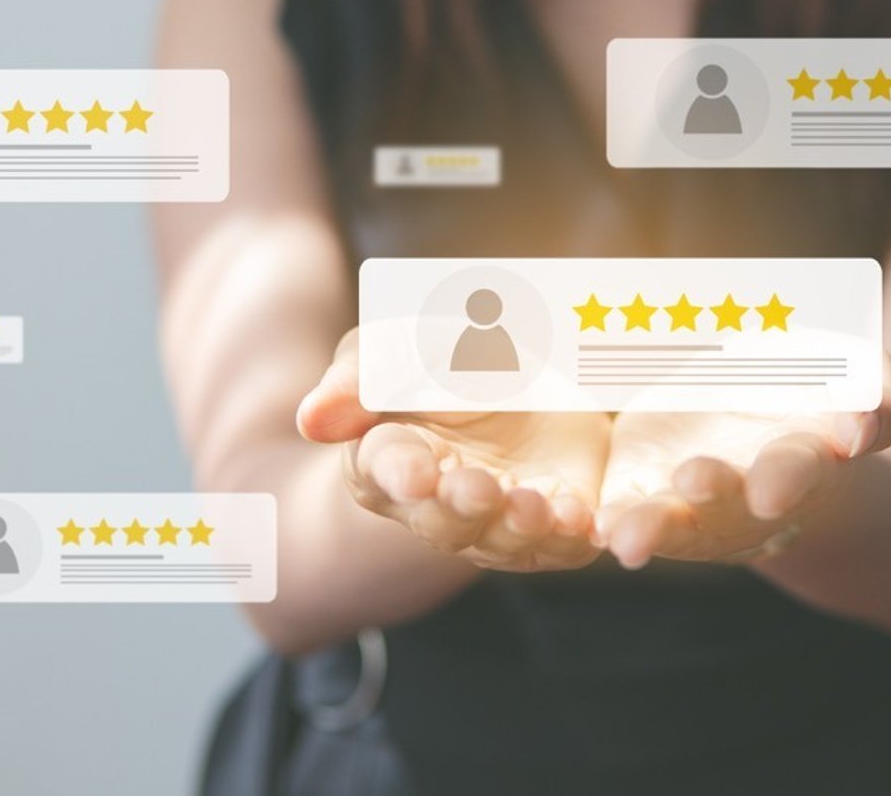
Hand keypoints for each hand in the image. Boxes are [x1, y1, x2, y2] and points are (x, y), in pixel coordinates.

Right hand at [297, 329, 611, 570]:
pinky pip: (558, 544)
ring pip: (500, 540)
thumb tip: (312, 420)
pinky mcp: (551, 526)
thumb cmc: (445, 360)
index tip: (414, 471)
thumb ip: (362, 376)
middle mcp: (438, 502)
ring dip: (515, 526)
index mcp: (389, 457)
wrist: (526, 372)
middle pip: (442, 517)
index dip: (398, 473)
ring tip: (533, 506)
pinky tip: (578, 519)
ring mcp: (496, 520)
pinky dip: (567, 536)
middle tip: (476, 487)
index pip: (383, 471)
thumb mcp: (406, 346)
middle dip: (460, 505)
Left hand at [596, 355, 890, 567]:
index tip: (772, 490)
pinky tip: (592, 527)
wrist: (755, 409)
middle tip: (696, 480)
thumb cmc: (814, 390)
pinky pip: (624, 515)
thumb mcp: (853, 376)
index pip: (799, 472)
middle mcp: (744, 496)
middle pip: (730, 508)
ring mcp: (690, 504)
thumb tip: (864, 428)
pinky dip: (610, 524)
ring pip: (672, 526)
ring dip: (652, 529)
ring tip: (625, 537)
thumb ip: (872, 395)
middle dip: (714, 497)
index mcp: (801, 459)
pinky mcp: (640, 495)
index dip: (787, 478)